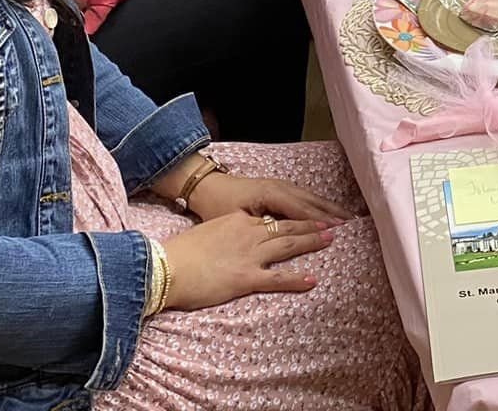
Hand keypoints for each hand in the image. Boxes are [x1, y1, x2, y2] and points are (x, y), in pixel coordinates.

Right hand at [162, 211, 335, 311]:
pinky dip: (297, 279)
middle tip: (331, 224)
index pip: (270, 218)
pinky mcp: (247, 277)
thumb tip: (230, 240)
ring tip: (331, 239)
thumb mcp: (206, 234)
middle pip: (287, 226)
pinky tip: (312, 279)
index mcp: (238, 221)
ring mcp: (250, 254)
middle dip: (310, 225)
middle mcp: (249, 233)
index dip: (290, 218)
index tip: (305, 218)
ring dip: (311, 241)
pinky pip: (278, 278)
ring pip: (288, 245)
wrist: (165, 267)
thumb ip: (223, 234)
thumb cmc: (179, 253)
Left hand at [185, 172, 357, 224]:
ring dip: (327, 206)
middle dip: (330, 212)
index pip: (300, 210)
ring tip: (344, 215)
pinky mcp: (276, 188)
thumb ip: (259, 227)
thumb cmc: (216, 206)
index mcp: (270, 194)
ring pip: (308, 197)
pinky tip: (324, 209)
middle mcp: (279, 187)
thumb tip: (280, 236)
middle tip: (350, 222)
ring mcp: (279, 185)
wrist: (205, 186)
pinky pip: (302, 195)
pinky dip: (316, 203)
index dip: (319, 220)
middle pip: (310, 201)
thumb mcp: (235, 219)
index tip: (336, 229)